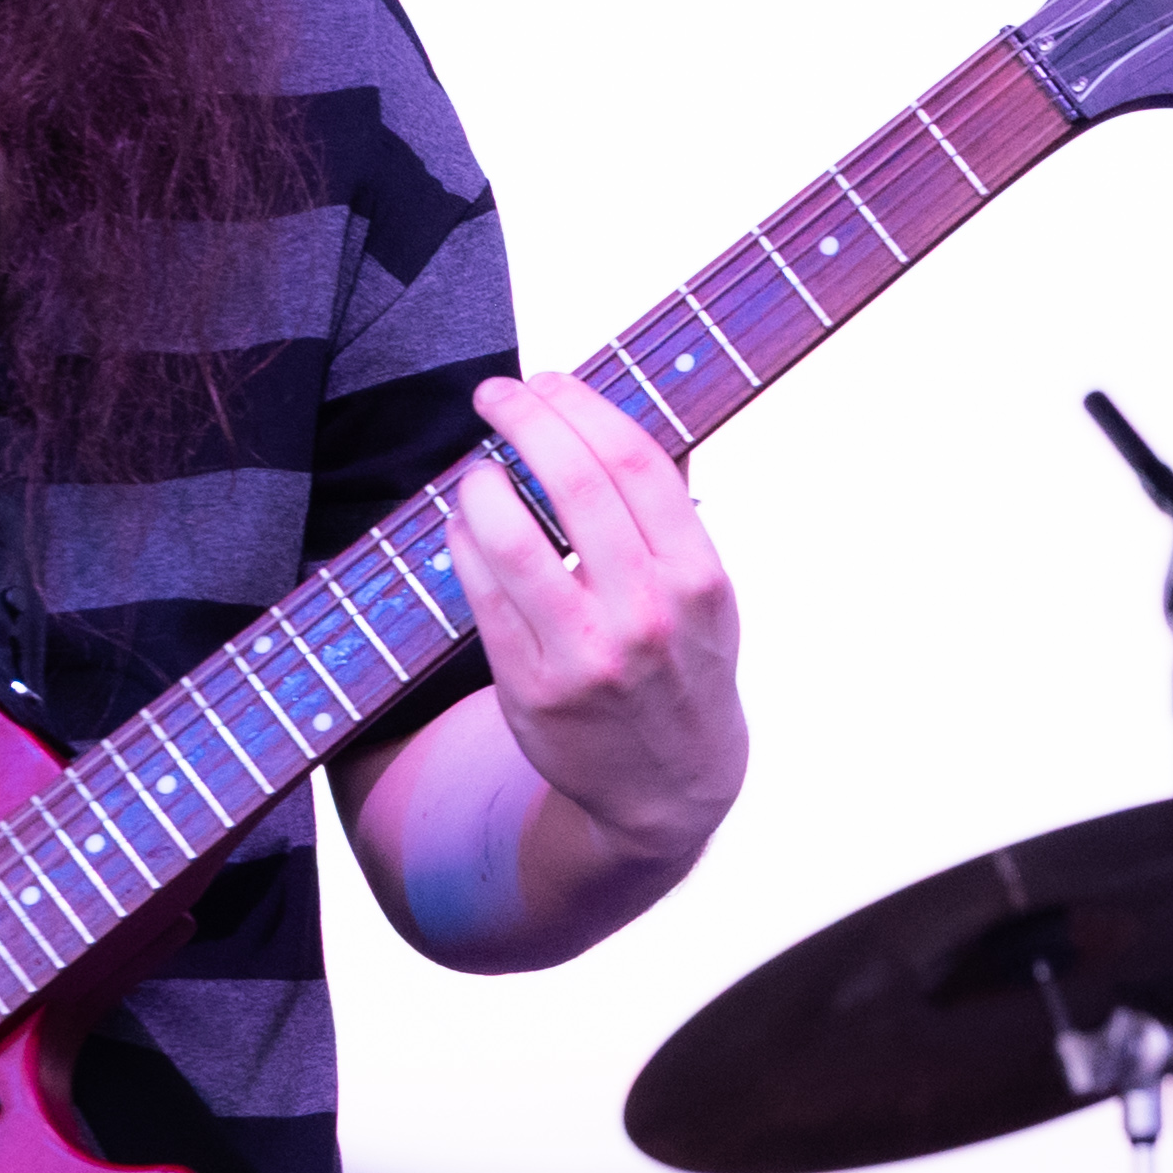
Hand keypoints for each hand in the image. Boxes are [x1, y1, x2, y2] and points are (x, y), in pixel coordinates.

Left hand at [437, 370, 747, 870]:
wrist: (670, 790)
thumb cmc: (683, 675)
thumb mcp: (707, 602)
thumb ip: (670, 521)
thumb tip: (611, 423)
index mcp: (700, 582)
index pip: (637, 463)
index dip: (582, 405)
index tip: (548, 382)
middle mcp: (648, 615)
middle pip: (576, 482)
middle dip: (524, 418)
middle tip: (495, 394)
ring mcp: (587, 653)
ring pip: (510, 534)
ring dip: (481, 482)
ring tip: (478, 472)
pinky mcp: (532, 685)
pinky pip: (478, 588)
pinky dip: (464, 541)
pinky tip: (467, 527)